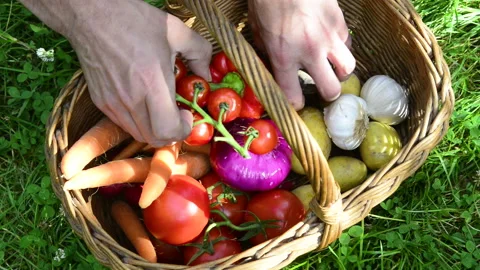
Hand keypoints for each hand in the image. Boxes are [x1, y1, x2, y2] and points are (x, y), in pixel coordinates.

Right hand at [67, 0, 211, 146]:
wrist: (92, 15)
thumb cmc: (135, 20)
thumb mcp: (176, 30)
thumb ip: (200, 52)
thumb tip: (208, 75)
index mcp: (151, 82)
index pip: (168, 130)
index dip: (183, 129)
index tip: (187, 113)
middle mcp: (130, 98)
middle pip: (154, 138)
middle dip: (172, 133)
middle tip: (178, 115)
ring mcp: (112, 102)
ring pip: (138, 134)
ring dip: (155, 129)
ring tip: (161, 108)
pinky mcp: (101, 101)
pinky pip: (124, 123)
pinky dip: (139, 121)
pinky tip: (144, 101)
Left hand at [248, 0, 354, 109]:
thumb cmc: (267, 0)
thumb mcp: (257, 30)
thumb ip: (266, 52)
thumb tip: (270, 65)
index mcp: (284, 56)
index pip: (293, 95)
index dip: (294, 104)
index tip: (295, 102)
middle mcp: (310, 52)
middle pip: (331, 89)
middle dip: (328, 94)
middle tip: (322, 89)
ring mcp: (328, 37)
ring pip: (348, 69)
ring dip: (340, 73)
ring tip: (332, 69)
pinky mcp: (339, 22)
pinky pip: (346, 44)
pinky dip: (341, 48)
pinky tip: (332, 43)